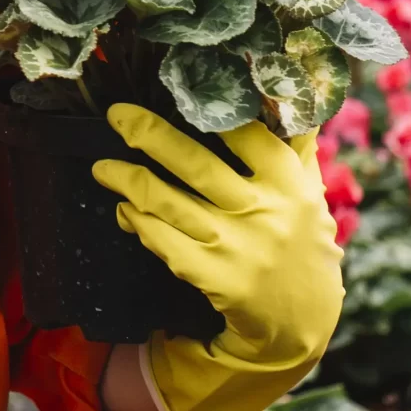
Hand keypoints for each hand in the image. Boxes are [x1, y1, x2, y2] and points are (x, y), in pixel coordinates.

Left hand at [91, 104, 344, 410]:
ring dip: (129, 181)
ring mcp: (238, 248)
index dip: (214, 112)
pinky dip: (140, 224)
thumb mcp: (308, 196)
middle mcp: (266, 212)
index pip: (250, 136)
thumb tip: (279, 93)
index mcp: (292, 185)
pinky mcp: (216, 279)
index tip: (179, 89)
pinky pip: (164, 243)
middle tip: (117, 115)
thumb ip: (293, 151)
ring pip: (169, 204)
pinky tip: (125, 211)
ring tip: (102, 167)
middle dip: (151, 135)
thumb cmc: (299, 244)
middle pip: (197, 165)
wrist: (303, 321)